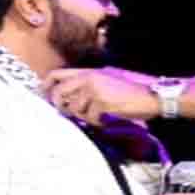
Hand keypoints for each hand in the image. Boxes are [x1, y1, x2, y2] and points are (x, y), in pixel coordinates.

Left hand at [44, 67, 160, 123]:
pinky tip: (110, 118)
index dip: (46, 86)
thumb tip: (70, 99)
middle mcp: (88, 78)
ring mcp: (93, 90)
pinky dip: (99, 122)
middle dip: (61, 107)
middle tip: (68, 113)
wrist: (151, 95)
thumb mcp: (108, 80)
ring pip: (75, 110)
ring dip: (86, 117)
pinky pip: (90, 119)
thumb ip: (88, 85)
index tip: (43, 96)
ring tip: (102, 114)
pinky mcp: (100, 103)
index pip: (58, 75)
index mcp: (89, 72)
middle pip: (59, 94)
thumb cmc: (132, 91)